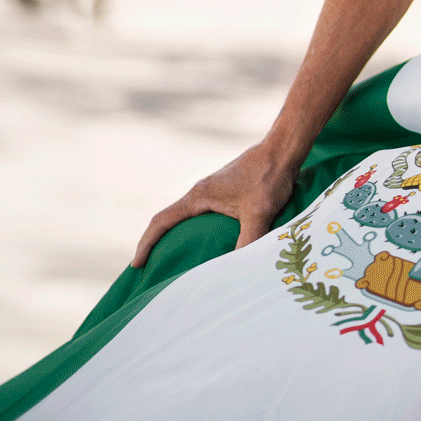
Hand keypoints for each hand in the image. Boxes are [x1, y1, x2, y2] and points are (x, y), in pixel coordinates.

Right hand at [132, 142, 298, 267]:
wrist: (283, 151)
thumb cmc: (269, 177)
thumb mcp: (258, 213)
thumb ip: (247, 240)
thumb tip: (238, 269)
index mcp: (200, 196)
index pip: (162, 221)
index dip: (146, 243)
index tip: (137, 263)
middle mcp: (202, 192)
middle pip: (171, 221)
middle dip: (159, 243)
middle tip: (154, 269)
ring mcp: (215, 191)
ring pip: (189, 218)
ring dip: (180, 237)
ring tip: (181, 261)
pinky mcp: (228, 191)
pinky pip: (205, 215)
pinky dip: (200, 231)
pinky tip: (212, 244)